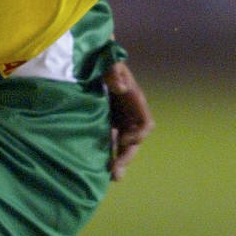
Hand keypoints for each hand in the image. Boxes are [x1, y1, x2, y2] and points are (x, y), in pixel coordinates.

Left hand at [102, 60, 153, 179]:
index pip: (145, 124)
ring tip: (111, 177)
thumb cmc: (102, 59)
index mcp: (135, 100)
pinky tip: (96, 167)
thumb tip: (120, 86)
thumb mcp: (108, 62)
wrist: (90, 58)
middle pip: (135, 141)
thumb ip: (113, 71)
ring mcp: (119, 121)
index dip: (137, 135)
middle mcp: (130, 114)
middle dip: (126, 157)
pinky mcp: (107, 124)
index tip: (122, 139)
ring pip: (124, 146)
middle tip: (115, 172)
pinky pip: (111, 143)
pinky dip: (106, 154)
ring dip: (119, 161)